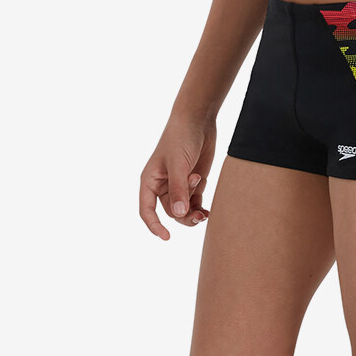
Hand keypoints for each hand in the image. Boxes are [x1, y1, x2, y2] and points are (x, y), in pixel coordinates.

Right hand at [139, 113, 215, 239]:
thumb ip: (178, 189)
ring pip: (183, 209)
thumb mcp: (178, 164)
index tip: (166, 237)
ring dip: (192, 214)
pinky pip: (195, 202)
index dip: (154, 225)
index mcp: (150, 180)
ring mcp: (179, 184)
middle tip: (198, 212)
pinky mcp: (194, 181)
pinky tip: (208, 212)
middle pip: (170, 212)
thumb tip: (179, 214)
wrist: (198, 119)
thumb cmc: (181, 138)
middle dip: (183, 214)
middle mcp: (163, 185)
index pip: (146, 210)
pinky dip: (200, 208)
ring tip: (204, 213)